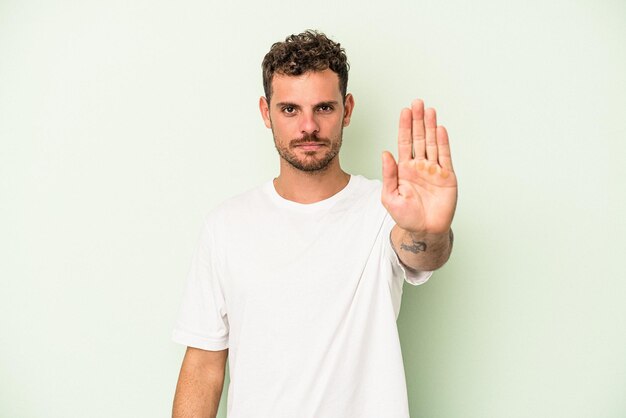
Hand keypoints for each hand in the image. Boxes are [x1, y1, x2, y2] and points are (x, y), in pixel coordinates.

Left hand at [382, 99, 457, 234]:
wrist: (424, 231)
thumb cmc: (406, 216)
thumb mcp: (390, 197)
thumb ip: (388, 175)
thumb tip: (385, 153)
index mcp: (404, 169)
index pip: (404, 142)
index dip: (405, 127)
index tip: (405, 111)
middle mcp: (419, 166)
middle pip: (419, 138)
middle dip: (418, 121)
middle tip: (417, 103)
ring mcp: (433, 170)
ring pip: (432, 143)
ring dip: (431, 126)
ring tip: (429, 110)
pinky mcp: (446, 176)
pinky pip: (444, 156)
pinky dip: (443, 142)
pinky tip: (440, 129)